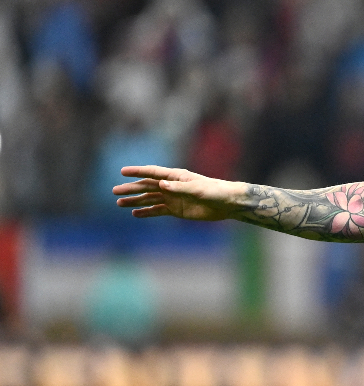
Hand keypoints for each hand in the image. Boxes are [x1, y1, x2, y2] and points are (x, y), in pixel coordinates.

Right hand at [113, 165, 243, 220]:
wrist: (227, 204)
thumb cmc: (215, 191)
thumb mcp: (198, 189)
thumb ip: (179, 187)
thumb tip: (161, 185)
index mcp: (176, 177)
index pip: (153, 173)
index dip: (138, 172)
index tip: (122, 172)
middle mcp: (171, 186)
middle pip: (147, 187)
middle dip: (131, 188)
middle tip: (114, 191)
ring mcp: (173, 198)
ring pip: (149, 199)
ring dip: (135, 201)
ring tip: (119, 203)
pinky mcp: (176, 210)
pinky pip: (158, 211)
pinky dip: (146, 212)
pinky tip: (135, 213)